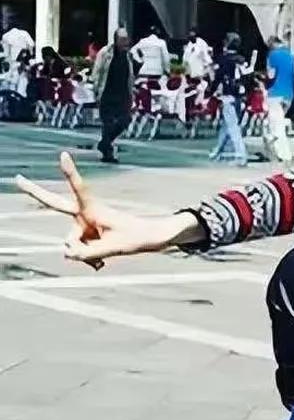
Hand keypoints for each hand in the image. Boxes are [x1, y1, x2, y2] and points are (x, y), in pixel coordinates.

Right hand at [14, 151, 201, 264]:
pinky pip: (79, 251)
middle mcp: (84, 214)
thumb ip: (87, 253)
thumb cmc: (135, 237)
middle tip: (16, 178)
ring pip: (71, 243)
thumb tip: (67, 254)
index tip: (63, 154)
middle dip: (34, 192)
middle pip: (55, 204)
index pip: (78, 188)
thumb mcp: (112, 248)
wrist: (150, 239)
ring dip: (84, 255)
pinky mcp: (88, 234)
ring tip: (102, 261)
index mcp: (93, 209)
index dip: (70, 173)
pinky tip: (100, 264)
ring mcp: (85, 225)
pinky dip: (87, 258)